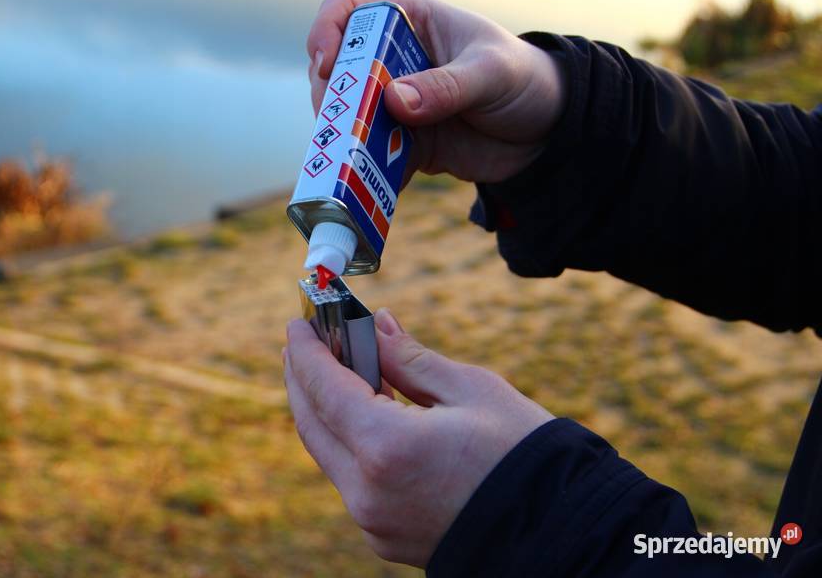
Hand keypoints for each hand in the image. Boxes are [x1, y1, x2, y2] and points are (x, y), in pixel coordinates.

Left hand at [283, 309, 553, 566]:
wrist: (560, 529)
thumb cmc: (523, 453)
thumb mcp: (468, 389)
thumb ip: (408, 359)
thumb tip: (376, 326)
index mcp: (385, 449)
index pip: (324, 388)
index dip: (307, 351)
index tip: (298, 322)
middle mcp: (366, 492)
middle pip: (312, 424)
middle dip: (303, 378)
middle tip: (306, 342)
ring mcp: (372, 521)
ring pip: (328, 452)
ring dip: (325, 408)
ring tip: (336, 368)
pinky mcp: (383, 536)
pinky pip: (351, 478)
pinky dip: (348, 440)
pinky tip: (363, 411)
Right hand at [306, 0, 566, 183]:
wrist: (549, 131)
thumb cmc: (524, 78)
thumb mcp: (490, 74)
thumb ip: (446, 86)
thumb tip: (394, 100)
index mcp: (408, 22)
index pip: (347, 14)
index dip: (327, 34)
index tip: (329, 66)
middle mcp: (391, 61)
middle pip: (336, 74)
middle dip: (332, 100)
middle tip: (343, 125)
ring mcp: (393, 106)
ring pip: (346, 120)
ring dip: (343, 141)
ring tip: (353, 161)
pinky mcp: (402, 145)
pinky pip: (370, 160)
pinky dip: (366, 174)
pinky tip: (373, 188)